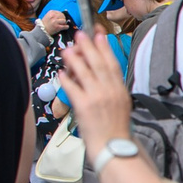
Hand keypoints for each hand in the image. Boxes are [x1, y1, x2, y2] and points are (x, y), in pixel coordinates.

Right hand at [39, 4, 72, 38]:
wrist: (41, 30)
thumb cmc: (45, 23)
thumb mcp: (48, 16)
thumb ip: (54, 14)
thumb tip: (65, 11)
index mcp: (51, 12)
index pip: (60, 12)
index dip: (61, 16)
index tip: (60, 19)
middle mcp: (53, 16)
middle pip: (63, 16)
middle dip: (63, 19)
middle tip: (62, 22)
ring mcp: (55, 21)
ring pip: (64, 20)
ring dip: (64, 23)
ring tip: (62, 24)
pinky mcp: (57, 27)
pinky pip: (65, 26)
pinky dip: (66, 27)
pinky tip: (65, 27)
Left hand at [57, 30, 134, 155]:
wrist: (113, 147)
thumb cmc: (116, 130)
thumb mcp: (121, 106)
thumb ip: (112, 90)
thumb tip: (101, 77)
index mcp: (120, 91)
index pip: (112, 64)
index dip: (105, 48)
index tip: (99, 35)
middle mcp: (109, 91)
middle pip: (98, 63)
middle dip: (89, 47)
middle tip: (80, 34)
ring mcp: (97, 97)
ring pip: (84, 72)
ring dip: (75, 59)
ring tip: (67, 49)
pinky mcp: (84, 106)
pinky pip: (72, 88)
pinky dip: (66, 79)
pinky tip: (60, 73)